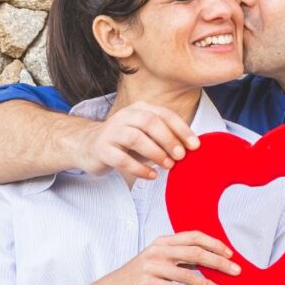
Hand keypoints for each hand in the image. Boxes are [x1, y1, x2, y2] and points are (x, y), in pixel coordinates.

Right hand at [76, 101, 199, 179]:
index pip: (164, 114)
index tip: (195, 146)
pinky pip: (121, 159)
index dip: (181, 129)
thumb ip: (166, 138)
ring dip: (155, 153)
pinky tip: (151, 176)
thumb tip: (192, 148)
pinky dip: (139, 168)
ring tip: (168, 166)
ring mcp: (111, 131)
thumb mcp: (147, 135)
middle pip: (150, 122)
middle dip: (168, 140)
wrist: (89, 146)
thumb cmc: (125, 142)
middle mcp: (125, 116)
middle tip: (181, 156)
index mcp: (140, 109)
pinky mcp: (101, 149)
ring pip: (135, 138)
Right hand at [99, 231, 239, 284]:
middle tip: (236, 271)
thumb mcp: (159, 259)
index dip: (214, 243)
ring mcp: (152, 267)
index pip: (193, 236)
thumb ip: (180, 257)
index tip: (230, 253)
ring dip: (209, 283)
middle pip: (195, 252)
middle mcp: (158, 251)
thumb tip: (208, 259)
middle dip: (218, 262)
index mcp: (163, 241)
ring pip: (188, 274)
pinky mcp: (149, 284)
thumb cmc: (139, 275)